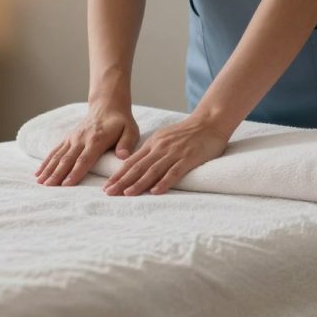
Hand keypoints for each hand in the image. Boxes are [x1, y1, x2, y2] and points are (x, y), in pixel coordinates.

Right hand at [35, 103, 139, 186]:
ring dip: (49, 169)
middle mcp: (81, 139)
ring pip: (58, 155)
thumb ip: (127, 143)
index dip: (75, 172)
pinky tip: (39, 172)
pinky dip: (46, 162)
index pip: (84, 159)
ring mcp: (72, 138)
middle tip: (48, 187)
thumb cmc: (121, 122)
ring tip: (40, 182)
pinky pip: (55, 151)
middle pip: (67, 159)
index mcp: (96, 139)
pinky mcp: (68, 138)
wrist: (107, 106)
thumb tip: (123, 156)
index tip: (66, 184)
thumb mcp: (130, 130)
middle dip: (57, 174)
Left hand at [103, 116, 228, 195]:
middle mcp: (160, 148)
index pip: (131, 161)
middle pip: (138, 167)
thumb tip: (136, 164)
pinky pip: (174, 172)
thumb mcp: (164, 138)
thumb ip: (151, 151)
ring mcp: (174, 153)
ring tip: (127, 194)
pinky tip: (155, 191)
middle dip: (122, 181)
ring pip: (152, 170)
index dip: (118, 174)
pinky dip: (164, 182)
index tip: (106, 186)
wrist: (209, 121)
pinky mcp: (188, 158)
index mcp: (153, 144)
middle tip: (109, 192)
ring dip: (139, 183)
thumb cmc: (187, 132)